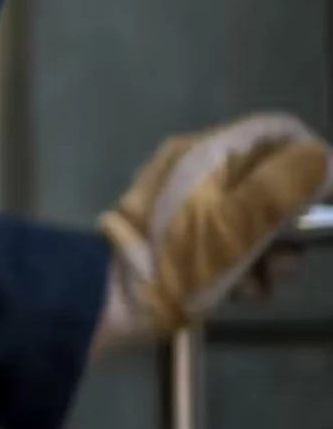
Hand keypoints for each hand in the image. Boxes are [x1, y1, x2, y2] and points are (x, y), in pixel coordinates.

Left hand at [93, 112, 332, 353]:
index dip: (312, 161)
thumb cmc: (180, 256)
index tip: (323, 203)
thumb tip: (325, 157)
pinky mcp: (184, 234)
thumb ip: (283, 186)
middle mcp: (199, 167)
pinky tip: (236, 294)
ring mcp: (189, 200)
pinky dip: (242, 269)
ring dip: (267, 258)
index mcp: (208, 151)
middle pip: (271, 181)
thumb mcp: (239, 223)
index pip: (277, 133)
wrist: (117, 296)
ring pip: (256, 219)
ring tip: (253, 283)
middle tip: (281, 261)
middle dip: (288, 227)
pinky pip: (232, 242)